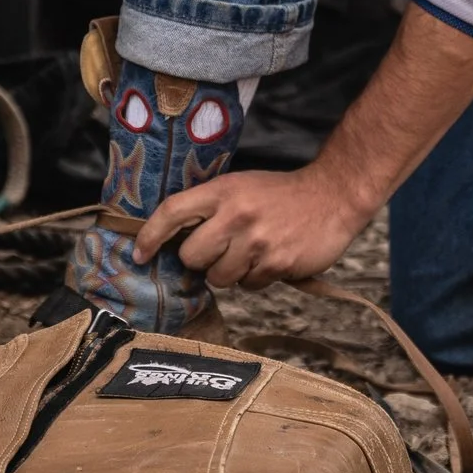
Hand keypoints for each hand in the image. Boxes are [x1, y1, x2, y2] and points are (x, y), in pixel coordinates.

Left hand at [135, 166, 376, 291]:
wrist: (333, 195)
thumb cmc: (280, 194)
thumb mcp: (241, 187)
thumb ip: (211, 208)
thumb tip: (173, 242)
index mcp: (223, 191)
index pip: (172, 212)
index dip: (150, 236)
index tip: (139, 255)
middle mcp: (236, 215)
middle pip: (192, 256)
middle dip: (201, 261)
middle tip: (220, 250)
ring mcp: (257, 241)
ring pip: (218, 278)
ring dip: (230, 272)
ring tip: (251, 252)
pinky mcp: (276, 264)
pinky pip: (249, 286)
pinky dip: (256, 277)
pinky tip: (271, 257)